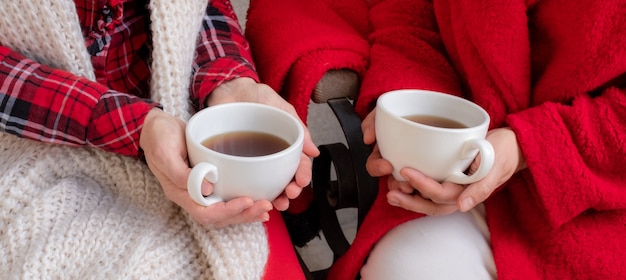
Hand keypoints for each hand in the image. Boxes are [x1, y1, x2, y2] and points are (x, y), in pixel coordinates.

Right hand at [140, 108, 271, 226]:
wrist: (156, 127)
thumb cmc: (159, 137)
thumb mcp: (165, 152)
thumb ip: (182, 174)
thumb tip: (207, 190)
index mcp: (179, 193)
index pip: (205, 213)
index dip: (227, 211)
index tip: (247, 201)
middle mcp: (190, 196)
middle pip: (219, 217)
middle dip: (243, 214)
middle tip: (266, 206)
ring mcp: (199, 191)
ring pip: (225, 211)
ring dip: (246, 211)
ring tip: (267, 207)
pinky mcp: (208, 182)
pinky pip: (226, 198)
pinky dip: (243, 202)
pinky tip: (258, 198)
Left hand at [207, 78, 319, 210]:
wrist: (227, 88)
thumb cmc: (256, 96)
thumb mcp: (281, 107)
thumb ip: (298, 127)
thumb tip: (314, 152)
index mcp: (284, 145)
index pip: (298, 165)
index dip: (302, 176)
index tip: (300, 182)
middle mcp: (269, 157)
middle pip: (283, 179)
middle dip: (289, 192)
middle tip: (288, 196)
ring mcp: (251, 161)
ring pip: (264, 184)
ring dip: (272, 197)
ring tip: (274, 204)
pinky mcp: (232, 163)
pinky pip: (240, 181)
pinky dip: (246, 193)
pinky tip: (250, 200)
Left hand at [362, 107, 526, 214]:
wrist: (513, 146)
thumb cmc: (504, 152)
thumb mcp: (495, 166)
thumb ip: (481, 188)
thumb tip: (461, 207)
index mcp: (469, 191)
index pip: (440, 193)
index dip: (421, 184)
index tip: (405, 171)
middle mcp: (460, 194)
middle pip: (430, 204)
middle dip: (409, 202)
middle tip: (389, 192)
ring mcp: (455, 189)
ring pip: (428, 202)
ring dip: (409, 200)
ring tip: (390, 192)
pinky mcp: (451, 181)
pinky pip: (430, 192)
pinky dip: (415, 191)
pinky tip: (401, 184)